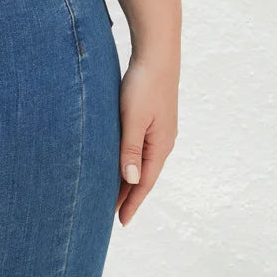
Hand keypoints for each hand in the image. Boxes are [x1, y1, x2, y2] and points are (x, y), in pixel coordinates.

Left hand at [115, 48, 178, 225]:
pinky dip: (131, 160)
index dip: (132, 202)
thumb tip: (131, 181)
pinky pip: (141, 148)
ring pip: (142, 162)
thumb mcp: (133, 118)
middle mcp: (163, 141)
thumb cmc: (143, 85)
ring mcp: (160, 130)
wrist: (157, 55)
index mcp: (160, 145)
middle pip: (144, 176)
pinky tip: (123, 161)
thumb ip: (130, 149)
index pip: (144, 183)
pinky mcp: (154, 119)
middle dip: (130, 194)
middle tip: (112, 213)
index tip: (121, 222)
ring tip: (115, 192)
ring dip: (130, 178)